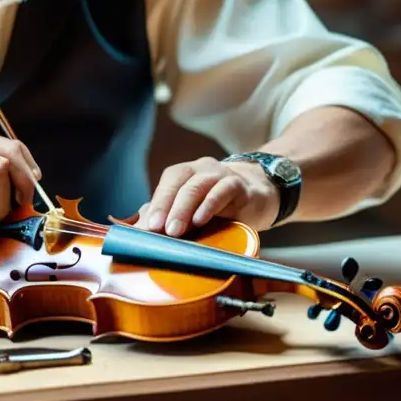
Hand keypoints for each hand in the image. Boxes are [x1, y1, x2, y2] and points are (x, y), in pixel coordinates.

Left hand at [133, 157, 279, 235]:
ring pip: (198, 186)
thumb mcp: (195, 212)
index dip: (157, 203)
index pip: (169, 183)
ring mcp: (222, 175)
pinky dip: (210, 205)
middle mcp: (202, 170)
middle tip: (157, 230)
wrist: (260, 196)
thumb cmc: (221, 207)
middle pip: (180, 183)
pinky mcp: (240, 187)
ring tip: (175, 230)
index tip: (146, 228)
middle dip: (166, 207)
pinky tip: (201, 220)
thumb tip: (141, 231)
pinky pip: (223, 191)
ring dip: (183, 209)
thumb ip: (170, 217)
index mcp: (187, 174)